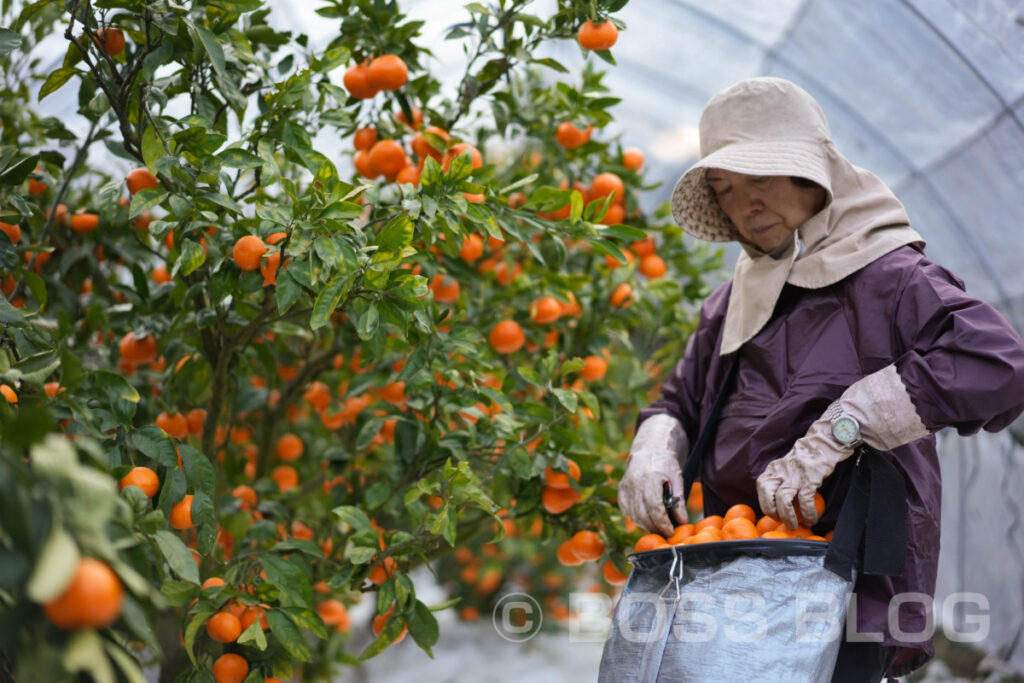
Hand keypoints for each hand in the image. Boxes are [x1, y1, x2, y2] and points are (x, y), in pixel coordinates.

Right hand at [618, 414, 687, 536]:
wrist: (650, 448)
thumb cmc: (666, 463)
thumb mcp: (677, 478)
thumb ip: (679, 500)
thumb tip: (682, 521)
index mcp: (651, 477)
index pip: (655, 508)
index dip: (663, 523)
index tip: (671, 532)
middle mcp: (635, 482)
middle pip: (642, 514)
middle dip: (655, 527)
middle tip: (665, 532)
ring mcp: (626, 485)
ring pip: (633, 514)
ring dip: (645, 525)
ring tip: (657, 527)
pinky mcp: (621, 488)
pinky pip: (626, 509)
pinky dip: (634, 517)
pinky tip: (645, 518)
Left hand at [758, 366, 928, 528]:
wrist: (829, 438)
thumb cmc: (812, 454)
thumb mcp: (791, 462)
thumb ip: (784, 475)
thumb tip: (782, 496)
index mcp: (776, 466)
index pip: (762, 484)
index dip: (764, 500)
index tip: (771, 511)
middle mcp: (782, 469)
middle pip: (767, 493)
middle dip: (772, 511)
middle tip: (781, 520)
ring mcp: (795, 473)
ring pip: (783, 500)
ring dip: (788, 516)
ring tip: (796, 525)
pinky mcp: (810, 477)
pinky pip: (804, 500)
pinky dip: (808, 512)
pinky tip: (813, 518)